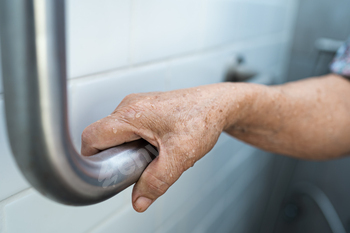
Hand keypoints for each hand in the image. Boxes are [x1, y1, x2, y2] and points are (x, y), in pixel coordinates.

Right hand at [81, 83, 239, 211]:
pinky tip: (156, 145)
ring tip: (151, 154)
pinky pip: (129, 127)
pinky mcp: (145, 107)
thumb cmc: (203, 118)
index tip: (106, 172)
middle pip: (102, 136)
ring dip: (127, 149)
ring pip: (116, 132)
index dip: (93, 159)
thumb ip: (157, 181)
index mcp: (131, 114)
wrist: (218, 104)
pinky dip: (136, 141)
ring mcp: (137, 104)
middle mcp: (130, 105)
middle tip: (135, 165)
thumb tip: (139, 200)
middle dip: (114, 156)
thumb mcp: (180, 156)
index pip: (92, 137)